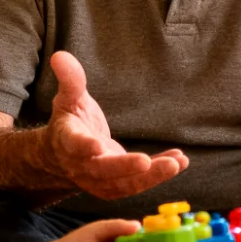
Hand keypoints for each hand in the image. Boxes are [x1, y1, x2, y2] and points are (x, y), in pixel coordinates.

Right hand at [47, 51, 187, 199]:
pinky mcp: (117, 186)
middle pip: (102, 170)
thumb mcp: (69, 99)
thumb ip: (70, 80)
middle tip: (146, 161)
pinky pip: (138, 183)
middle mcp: (82, 166)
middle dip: (125, 167)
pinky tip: (180, 160)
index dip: (85, 147)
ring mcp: (99, 181)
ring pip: (124, 184)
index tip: (98, 145)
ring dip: (150, 177)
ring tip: (175, 164)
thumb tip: (60, 56)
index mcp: (67, 142)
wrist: (64, 157)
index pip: (74, 145)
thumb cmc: (70, 122)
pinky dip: (158, 175)